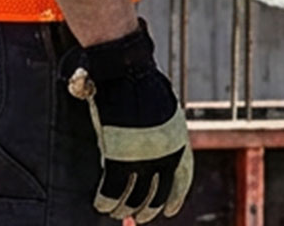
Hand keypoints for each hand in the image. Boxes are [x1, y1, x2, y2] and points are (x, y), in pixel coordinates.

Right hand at [62, 20, 191, 221]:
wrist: (126, 71)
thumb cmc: (144, 84)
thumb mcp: (166, 109)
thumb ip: (166, 134)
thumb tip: (164, 152)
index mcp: (179, 140)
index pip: (182, 179)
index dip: (176, 198)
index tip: (171, 211)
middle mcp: (164, 155)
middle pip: (157, 196)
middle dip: (148, 210)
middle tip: (140, 216)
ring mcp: (141, 159)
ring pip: (133, 199)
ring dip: (124, 209)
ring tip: (118, 212)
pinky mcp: (118, 160)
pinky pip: (111, 192)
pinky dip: (105, 202)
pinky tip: (101, 204)